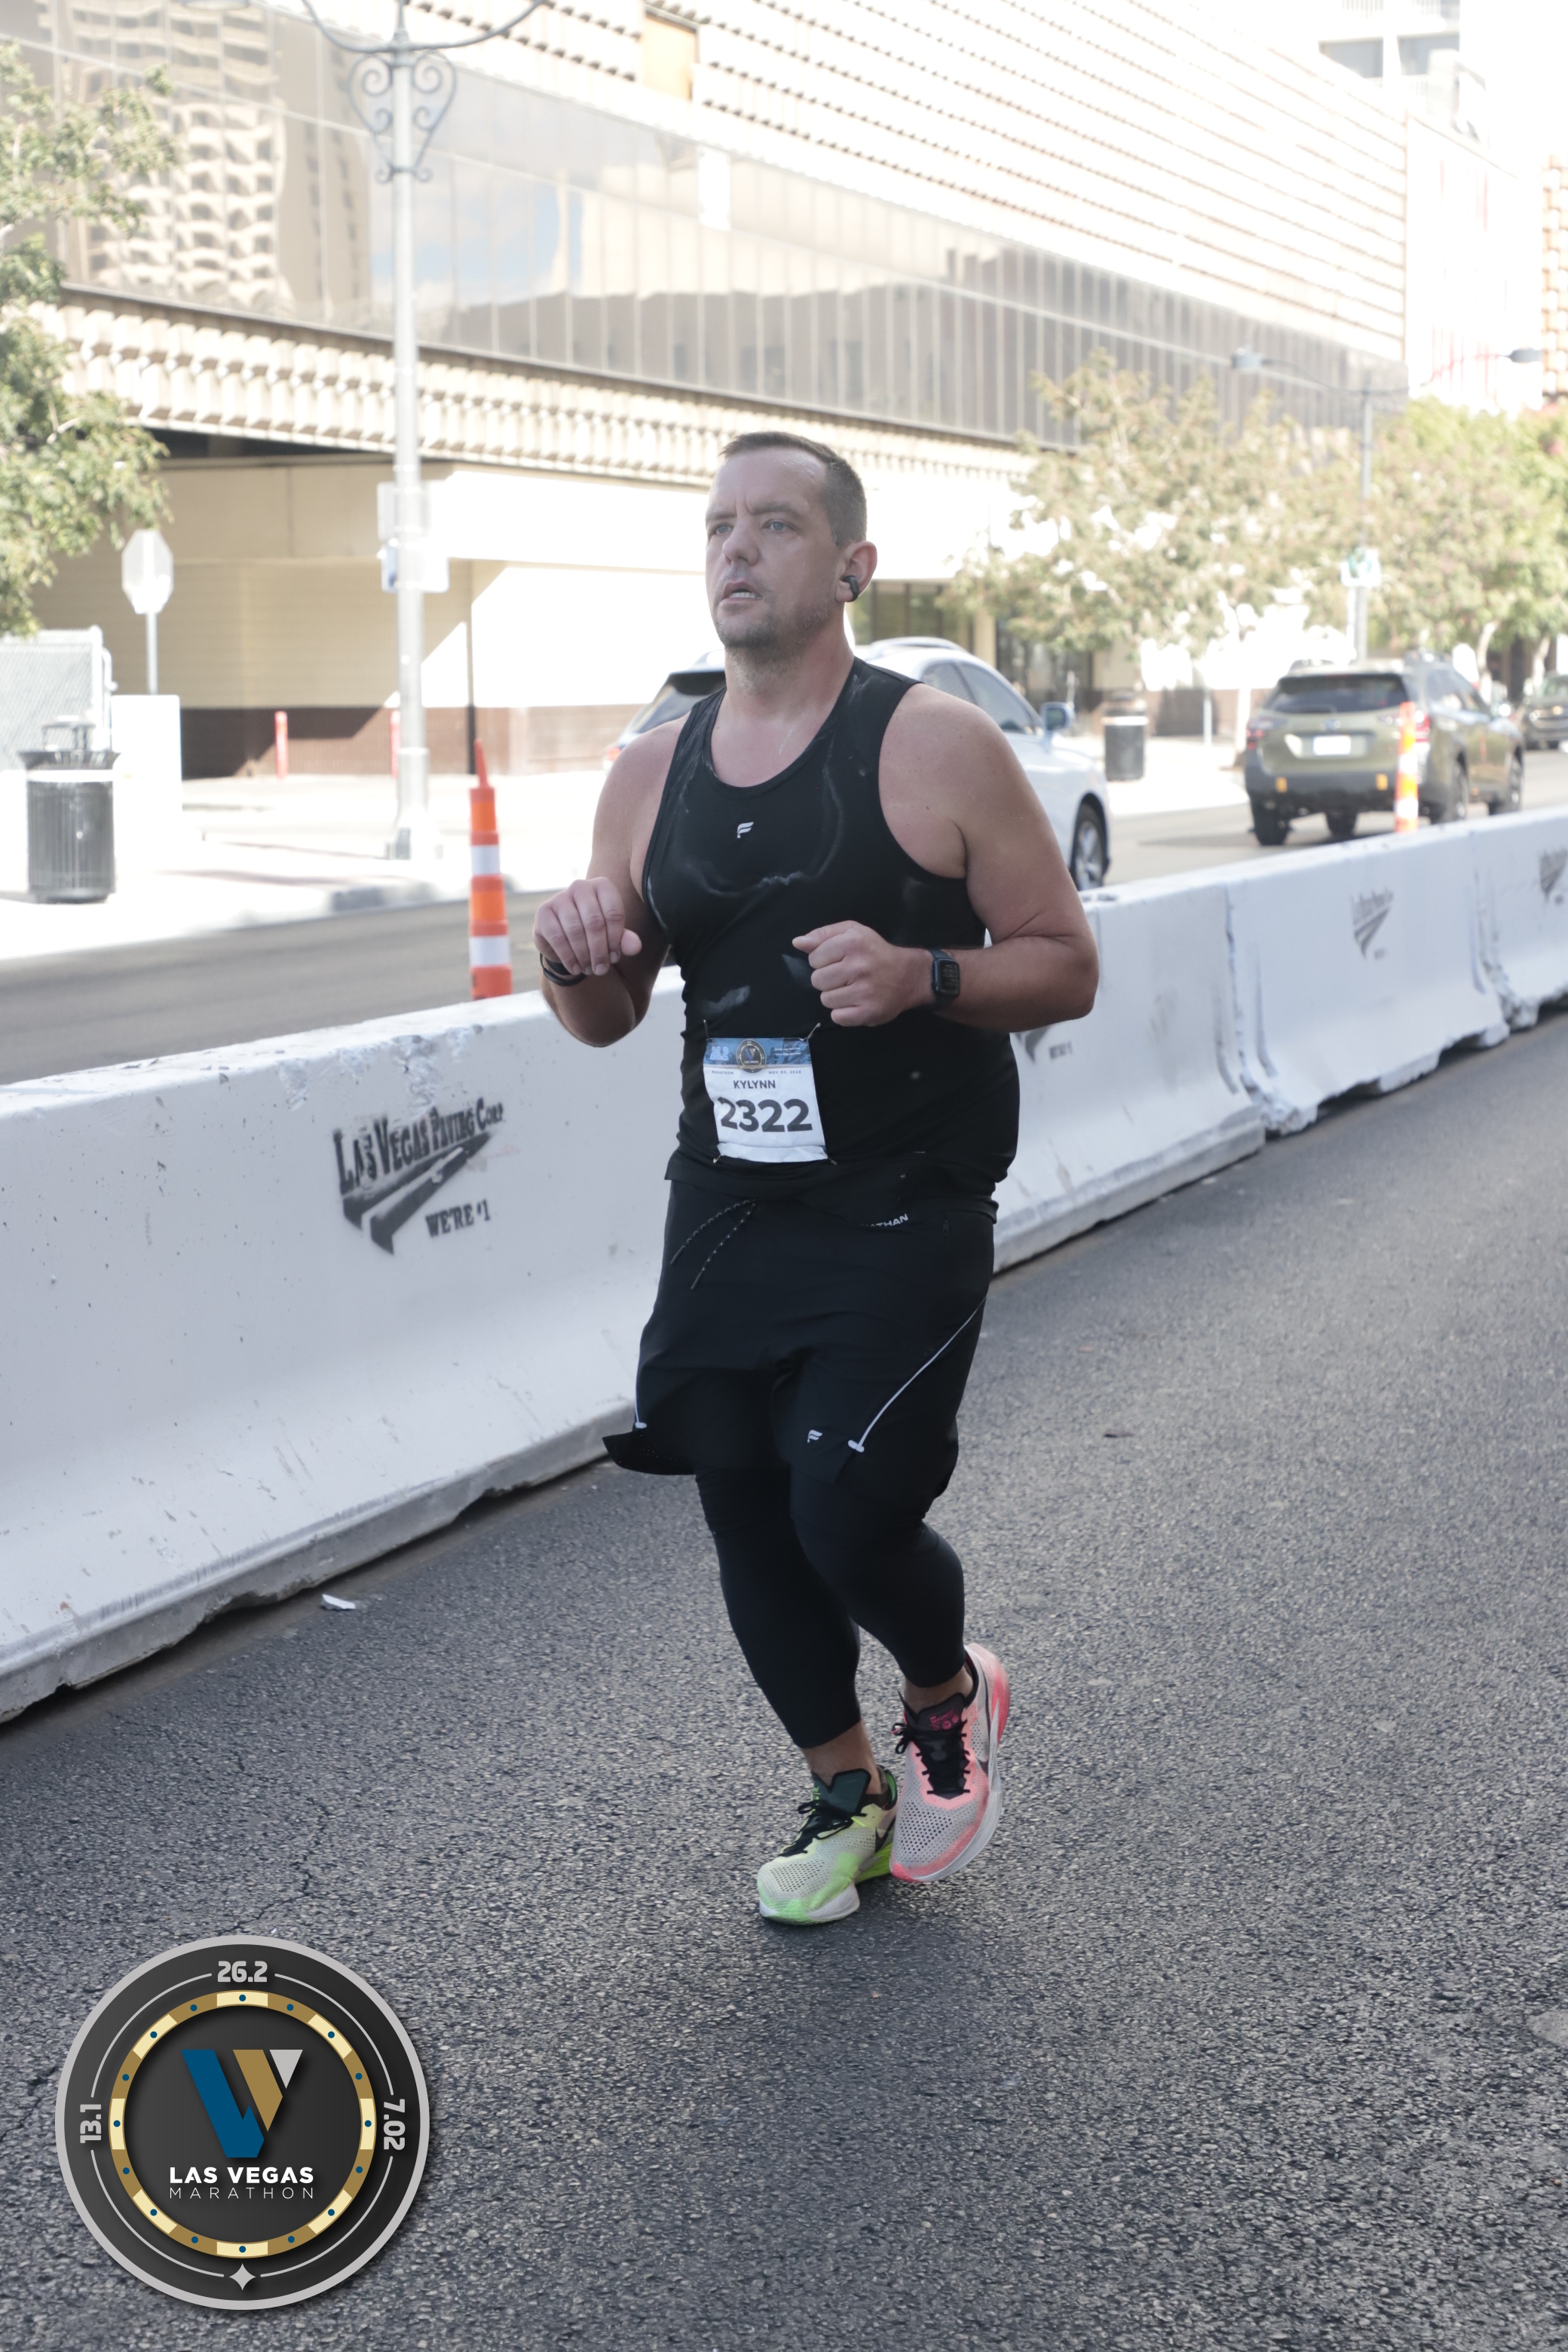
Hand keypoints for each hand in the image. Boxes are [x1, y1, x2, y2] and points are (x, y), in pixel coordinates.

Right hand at [535, 877, 642, 979]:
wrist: (564, 938)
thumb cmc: (594, 933)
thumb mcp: (612, 936)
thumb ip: (625, 939)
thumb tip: (635, 947)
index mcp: (602, 886)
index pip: (613, 913)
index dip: (616, 940)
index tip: (615, 958)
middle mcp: (580, 886)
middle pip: (594, 922)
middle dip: (599, 951)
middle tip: (602, 969)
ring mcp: (559, 898)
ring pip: (575, 931)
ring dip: (584, 955)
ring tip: (589, 970)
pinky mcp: (543, 912)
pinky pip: (558, 937)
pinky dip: (568, 957)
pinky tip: (575, 968)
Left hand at [792, 922, 927, 1027]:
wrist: (908, 975)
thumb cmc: (875, 952)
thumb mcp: (851, 932)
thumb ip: (822, 935)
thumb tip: (797, 943)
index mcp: (852, 942)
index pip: (814, 958)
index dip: (823, 961)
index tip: (839, 961)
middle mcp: (858, 966)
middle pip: (817, 981)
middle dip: (828, 979)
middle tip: (846, 976)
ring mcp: (864, 991)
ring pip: (826, 1000)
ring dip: (835, 996)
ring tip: (852, 989)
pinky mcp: (868, 1012)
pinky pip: (838, 1017)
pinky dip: (843, 1012)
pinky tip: (856, 1002)